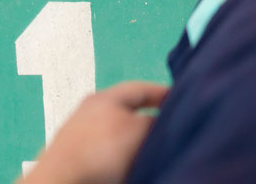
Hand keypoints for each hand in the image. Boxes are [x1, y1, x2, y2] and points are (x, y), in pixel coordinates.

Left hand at [22, 81, 168, 183]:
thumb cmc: (98, 152)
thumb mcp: (140, 129)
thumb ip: (156, 121)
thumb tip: (163, 123)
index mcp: (104, 96)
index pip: (142, 88)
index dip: (164, 94)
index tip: (181, 99)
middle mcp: (88, 112)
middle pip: (128, 111)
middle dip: (148, 120)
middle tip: (167, 129)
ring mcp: (79, 136)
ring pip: (117, 134)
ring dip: (133, 142)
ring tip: (148, 153)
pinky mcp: (74, 159)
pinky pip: (105, 153)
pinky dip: (119, 157)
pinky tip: (128, 166)